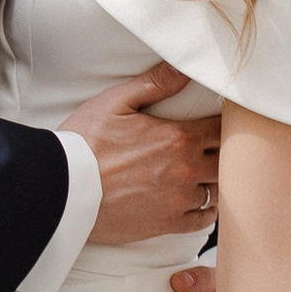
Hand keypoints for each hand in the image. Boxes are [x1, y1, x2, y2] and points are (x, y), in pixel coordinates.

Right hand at [69, 66, 222, 246]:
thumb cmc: (85, 143)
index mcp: (178, 137)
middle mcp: (185, 169)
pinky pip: (203, 220)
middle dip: (223, 152)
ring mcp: (178, 199)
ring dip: (213, 180)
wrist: (63, 189)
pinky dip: (206, 210)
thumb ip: (155, 84)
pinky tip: (199, 201)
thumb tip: (185, 68)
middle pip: (226, 160)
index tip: (219, 123)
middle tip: (215, 148)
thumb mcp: (115, 102)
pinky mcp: (167, 223)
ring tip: (206, 173)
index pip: (222, 129)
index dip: (225, 124)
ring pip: (217, 189)